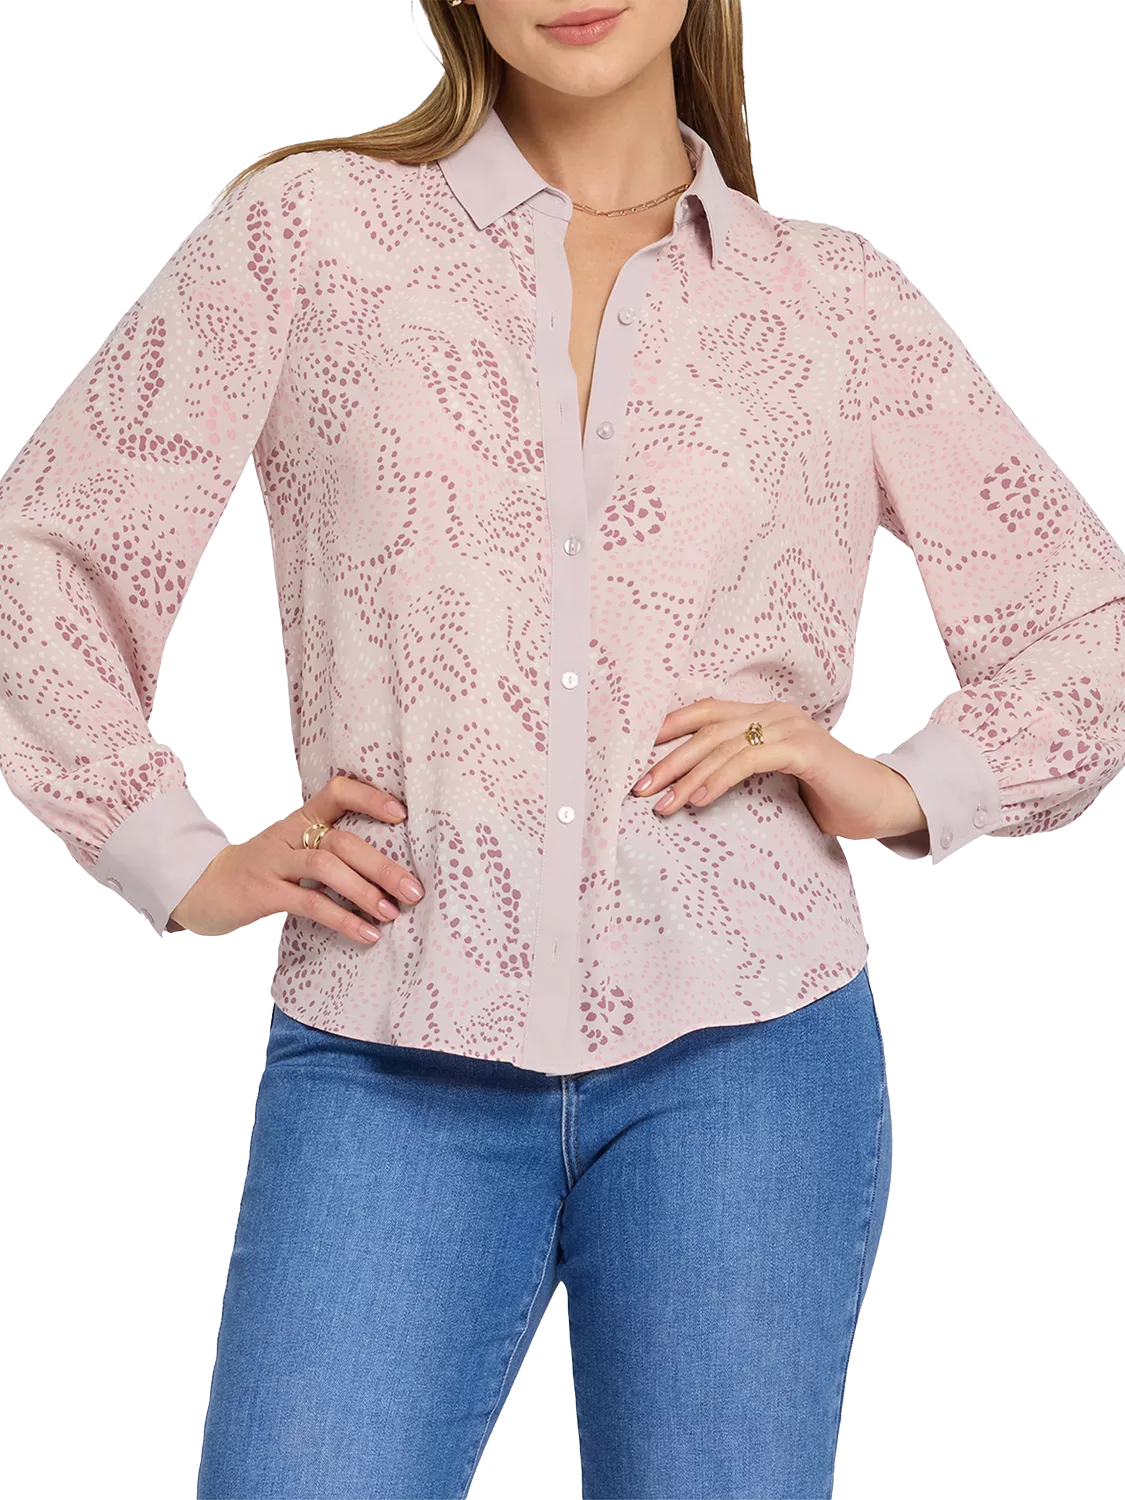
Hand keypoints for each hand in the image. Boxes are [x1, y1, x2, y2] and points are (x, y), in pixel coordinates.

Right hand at [167, 775, 424, 941]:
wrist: (201, 889)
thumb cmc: (262, 871)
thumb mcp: (293, 850)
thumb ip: (331, 852)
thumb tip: (391, 873)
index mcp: (300, 819)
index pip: (337, 791)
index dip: (369, 797)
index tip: (402, 814)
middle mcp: (288, 834)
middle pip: (341, 840)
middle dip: (382, 866)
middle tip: (414, 890)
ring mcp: (273, 861)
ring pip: (326, 867)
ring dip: (364, 890)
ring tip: (392, 913)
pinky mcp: (262, 892)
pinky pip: (308, 903)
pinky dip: (342, 918)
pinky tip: (366, 934)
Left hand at [630, 698, 927, 842]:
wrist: (884, 805)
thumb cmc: (828, 798)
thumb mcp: (776, 783)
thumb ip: (742, 773)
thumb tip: (691, 790)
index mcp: (765, 715)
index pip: (706, 712)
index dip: (668, 728)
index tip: (634, 753)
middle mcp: (775, 713)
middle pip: (707, 729)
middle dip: (667, 759)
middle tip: (639, 788)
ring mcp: (790, 727)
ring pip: (723, 745)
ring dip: (687, 776)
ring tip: (662, 804)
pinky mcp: (804, 749)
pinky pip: (749, 760)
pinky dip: (719, 779)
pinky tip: (698, 801)